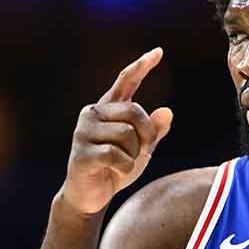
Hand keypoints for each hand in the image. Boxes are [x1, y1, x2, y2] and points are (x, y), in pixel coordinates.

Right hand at [60, 48, 173, 214]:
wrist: (91, 196)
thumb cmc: (116, 169)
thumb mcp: (141, 150)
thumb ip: (154, 132)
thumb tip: (168, 112)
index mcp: (108, 109)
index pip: (126, 82)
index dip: (141, 66)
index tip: (158, 52)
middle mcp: (93, 114)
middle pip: (134, 112)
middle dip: (147, 135)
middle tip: (142, 152)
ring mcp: (84, 132)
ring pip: (127, 135)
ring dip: (134, 155)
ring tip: (123, 164)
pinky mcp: (81, 153)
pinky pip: (116, 155)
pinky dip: (126, 168)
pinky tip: (116, 172)